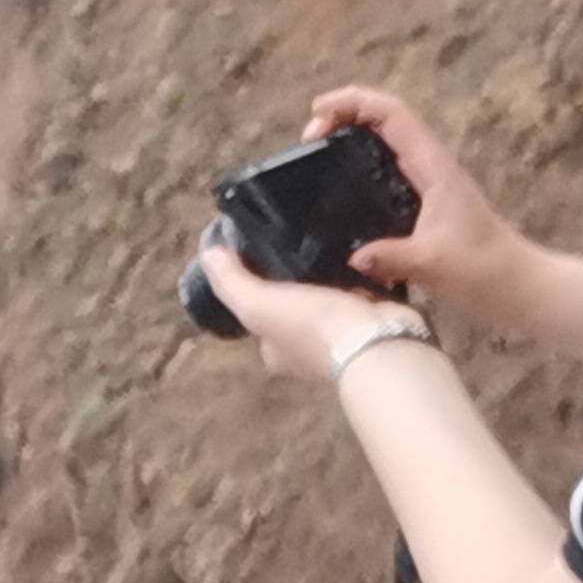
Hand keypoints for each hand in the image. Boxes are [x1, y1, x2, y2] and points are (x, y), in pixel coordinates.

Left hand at [195, 233, 435, 382]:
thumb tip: (208, 254)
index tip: (259, 249)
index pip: (258, 313)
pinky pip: (356, 287)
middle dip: (294, 279)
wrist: (375, 341)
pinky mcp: (370, 317)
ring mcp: (342, 333)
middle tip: (294, 237)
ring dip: (325, 273)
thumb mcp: (259, 304)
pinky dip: (354, 270)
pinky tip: (351, 245)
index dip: (255, 286)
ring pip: (326, 295)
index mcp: (276, 349)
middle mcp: (306, 347)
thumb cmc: (311, 327)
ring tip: (320, 234)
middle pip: (293, 305)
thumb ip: (232, 282)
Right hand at [302, 85, 582, 369]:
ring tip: (318, 148)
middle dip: (345, 112)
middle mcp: (432, 166)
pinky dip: (362, 160)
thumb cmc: (484, 270)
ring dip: (353, 132)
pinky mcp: (428, 202)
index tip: (317, 115)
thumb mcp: (433, 264)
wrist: (519, 287)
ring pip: (387, 138)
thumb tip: (352, 257)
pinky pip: (389, 166)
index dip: (352, 102)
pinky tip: (343, 186)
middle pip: (385, 116)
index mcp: (434, 167)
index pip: (391, 113)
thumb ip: (391, 258)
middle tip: (309, 135)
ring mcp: (431, 181)